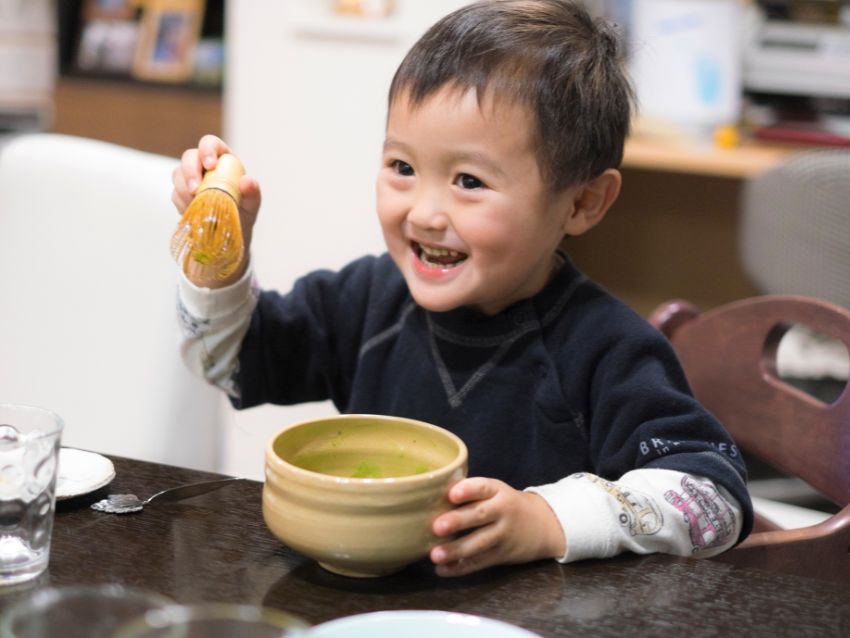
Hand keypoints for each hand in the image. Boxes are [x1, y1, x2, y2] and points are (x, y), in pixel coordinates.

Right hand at [171, 135, 261, 284]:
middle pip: (189, 157)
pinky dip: (182, 204)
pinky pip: (175, 194)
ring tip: (197, 206)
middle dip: (189, 171)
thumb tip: (247, 181)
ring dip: (184, 190)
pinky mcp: (181, 194)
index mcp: (223, 160)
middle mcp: (204, 166)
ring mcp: (191, 179)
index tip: (209, 165)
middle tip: (195, 190)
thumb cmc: (243, 213)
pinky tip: (194, 212)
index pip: (211, 143)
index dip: (207, 150)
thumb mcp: (252, 205)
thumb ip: (253, 192)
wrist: (230, 234)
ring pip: (177, 174)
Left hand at [429, 477, 565, 576]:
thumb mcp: (495, 491)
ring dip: (456, 550)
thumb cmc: (505, 504)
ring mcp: (503, 534)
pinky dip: (460, 567)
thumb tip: (428, 497)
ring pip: (480, 543)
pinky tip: (442, 569)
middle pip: (480, 515)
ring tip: (435, 555)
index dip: (467, 490)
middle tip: (437, 527)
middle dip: (458, 521)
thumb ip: (470, 493)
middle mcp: (502, 511)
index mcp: (497, 490)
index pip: (483, 487)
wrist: (542, 524)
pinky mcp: (502, 554)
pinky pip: (480, 562)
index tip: (451, 494)